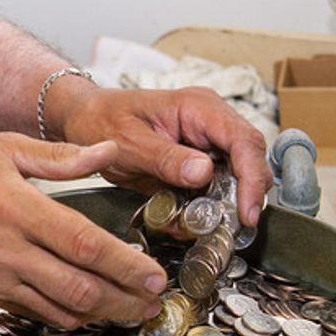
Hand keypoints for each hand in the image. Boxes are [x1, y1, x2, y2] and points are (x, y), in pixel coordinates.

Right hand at [0, 132, 165, 327]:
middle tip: (154, 303)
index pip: (83, 243)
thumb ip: (58, 156)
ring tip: (132, 311)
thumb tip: (108, 151)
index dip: (125, 264)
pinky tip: (89, 310)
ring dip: (102, 314)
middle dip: (125, 300)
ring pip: (61, 309)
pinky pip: (36, 313)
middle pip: (79, 287)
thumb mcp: (0, 145)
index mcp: (13, 206)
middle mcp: (5, 250)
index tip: (155, 274)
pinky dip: (68, 316)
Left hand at [59, 86, 271, 225]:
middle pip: (247, 160)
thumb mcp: (128, 141)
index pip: (244, 140)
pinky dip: (203, 208)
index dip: (253, 177)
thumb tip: (203, 173)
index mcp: (198, 108)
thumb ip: (165, 158)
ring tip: (203, 226)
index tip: (247, 211)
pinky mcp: (193, 165)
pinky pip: (210, 189)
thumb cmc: (101, 120)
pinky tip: (186, 221)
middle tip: (231, 227)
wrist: (82, 121)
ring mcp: (203, 145)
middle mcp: (208, 124)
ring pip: (233, 179)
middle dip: (244, 196)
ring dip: (223, 205)